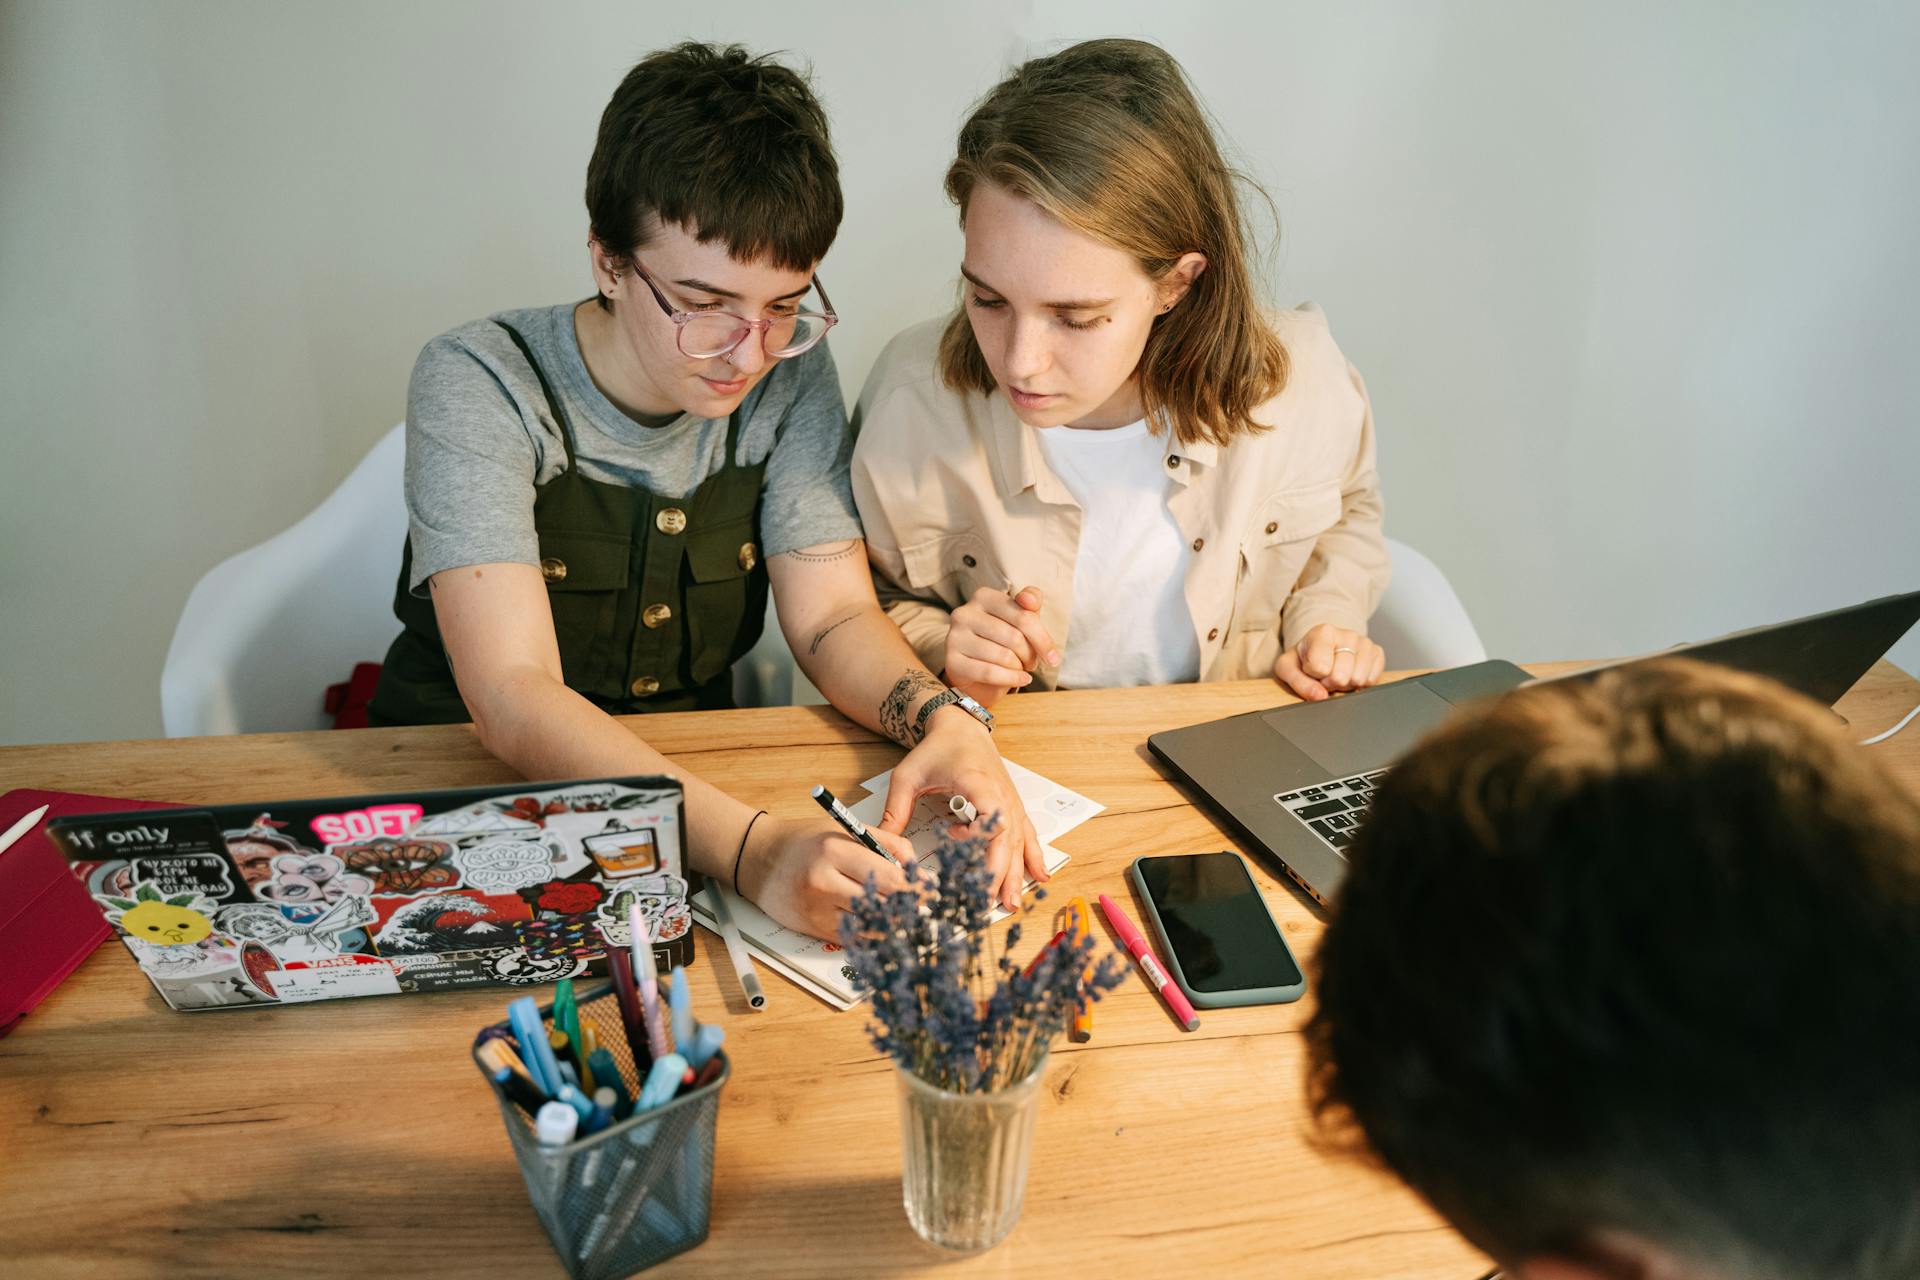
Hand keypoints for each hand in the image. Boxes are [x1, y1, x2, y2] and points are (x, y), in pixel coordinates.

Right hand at [736, 814, 913, 941]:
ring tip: (905, 916)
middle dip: (907, 907)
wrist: (759, 859)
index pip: (888, 878)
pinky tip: (881, 925)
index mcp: (835, 851)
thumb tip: (916, 867)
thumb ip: (885, 843)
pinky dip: (871, 933)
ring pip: (870, 926)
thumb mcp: (845, 829)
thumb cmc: (805, 841)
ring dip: (892, 923)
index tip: (928, 890)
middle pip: (882, 905)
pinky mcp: (813, 928)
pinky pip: (853, 937)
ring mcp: (817, 909)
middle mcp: (824, 882)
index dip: (914, 887)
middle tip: (922, 905)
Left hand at [878, 708, 1045, 911]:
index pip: (991, 819)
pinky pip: (1027, 835)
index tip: (949, 837)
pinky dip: (1033, 856)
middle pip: (1007, 841)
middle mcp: (1002, 795)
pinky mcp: (1013, 807)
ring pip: (1018, 843)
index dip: (974, 838)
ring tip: (1011, 903)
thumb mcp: (908, 775)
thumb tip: (881, 841)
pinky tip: (1040, 876)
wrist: (961, 728)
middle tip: (986, 904)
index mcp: (979, 784)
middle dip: (998, 875)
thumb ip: (896, 809)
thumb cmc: (936, 749)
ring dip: (1015, 874)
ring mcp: (1011, 802)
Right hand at [944, 586, 1058, 706]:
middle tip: (1031, 663)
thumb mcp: (1019, 618)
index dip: (1043, 640)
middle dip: (1030, 655)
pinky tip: (1020, 680)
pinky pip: (990, 672)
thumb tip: (1030, 600)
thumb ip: (1030, 602)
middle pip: (1014, 638)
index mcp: (983, 596)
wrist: (975, 670)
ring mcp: (954, 637)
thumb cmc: (1002, 640)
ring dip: (1019, 668)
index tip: (1053, 657)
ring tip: (1020, 669)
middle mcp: (964, 613)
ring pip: (1003, 656)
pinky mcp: (952, 661)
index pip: (1023, 616)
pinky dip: (1011, 679)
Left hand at [1273, 624, 1385, 701]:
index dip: (1313, 676)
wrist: (1321, 649)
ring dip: (1345, 685)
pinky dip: (1359, 684)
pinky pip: (1371, 680)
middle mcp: (1347, 634)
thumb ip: (1297, 682)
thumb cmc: (1303, 658)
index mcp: (1323, 632)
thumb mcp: (1287, 667)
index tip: (1311, 668)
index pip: (1320, 667)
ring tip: (1336, 673)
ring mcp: (1365, 642)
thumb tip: (1319, 696)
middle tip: (1325, 675)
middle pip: (1340, 677)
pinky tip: (1350, 673)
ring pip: (1358, 680)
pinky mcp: (1377, 653)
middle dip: (1330, 683)